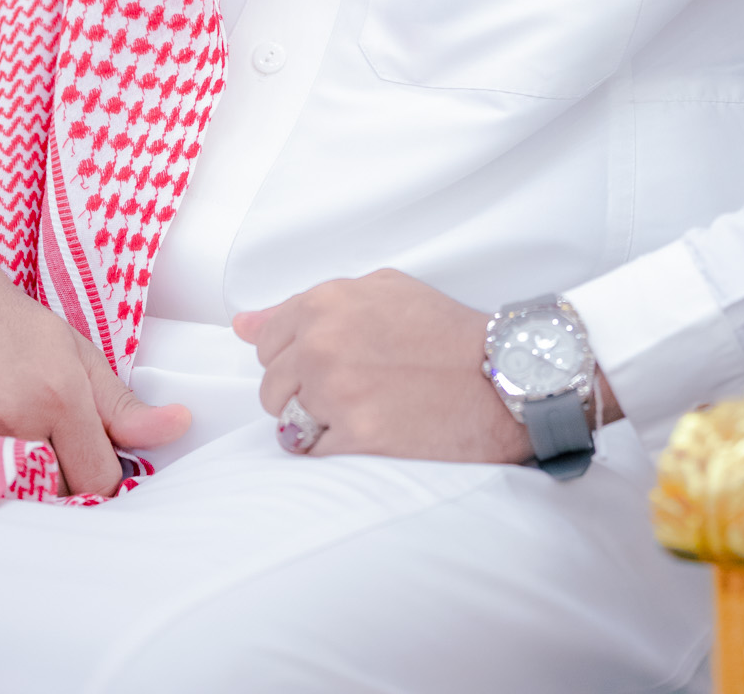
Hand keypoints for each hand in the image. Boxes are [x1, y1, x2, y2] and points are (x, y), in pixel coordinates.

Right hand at [0, 197, 189, 495]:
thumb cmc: (8, 325)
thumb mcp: (77, 355)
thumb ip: (124, 406)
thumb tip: (179, 426)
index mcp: (56, 394)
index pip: (98, 480)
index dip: (101, 475)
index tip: (91, 458)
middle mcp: (10, 420)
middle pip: (55, 497)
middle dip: (59, 479)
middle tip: (43, 439)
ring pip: (12, 503)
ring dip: (19, 487)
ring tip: (10, 440)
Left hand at [234, 267, 619, 462]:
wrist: (501, 377)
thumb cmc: (446, 331)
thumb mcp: (381, 292)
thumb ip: (307, 305)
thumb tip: (242, 324)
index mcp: (326, 302)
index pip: (266, 338)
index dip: (295, 355)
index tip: (326, 362)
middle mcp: (322, 343)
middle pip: (270, 384)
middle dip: (301, 390)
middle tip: (354, 388)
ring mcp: (335, 391)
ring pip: (285, 420)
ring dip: (314, 421)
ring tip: (363, 410)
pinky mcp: (354, 436)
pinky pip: (310, 451)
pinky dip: (333, 448)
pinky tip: (372, 431)